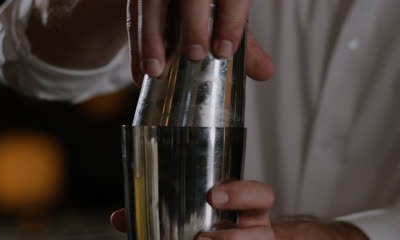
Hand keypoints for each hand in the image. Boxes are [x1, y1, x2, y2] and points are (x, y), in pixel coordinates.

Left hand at [110, 179, 379, 239]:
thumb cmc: (216, 225)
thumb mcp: (196, 213)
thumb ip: (157, 213)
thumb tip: (117, 218)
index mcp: (249, 209)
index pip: (260, 195)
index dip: (242, 193)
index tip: (212, 196)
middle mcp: (259, 230)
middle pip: (262, 230)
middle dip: (233, 235)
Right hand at [127, 0, 273, 83]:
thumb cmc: (209, 7)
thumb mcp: (227, 18)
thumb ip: (245, 44)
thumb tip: (265, 72)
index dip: (230, 21)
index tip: (224, 50)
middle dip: (192, 23)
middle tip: (194, 54)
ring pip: (152, 3)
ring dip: (152, 38)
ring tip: (156, 70)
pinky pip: (134, 16)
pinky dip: (136, 46)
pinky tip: (140, 72)